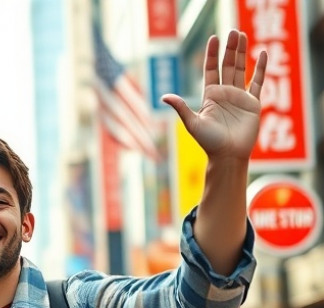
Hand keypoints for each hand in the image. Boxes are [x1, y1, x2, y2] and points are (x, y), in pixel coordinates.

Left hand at [162, 30, 266, 161]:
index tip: (213, 38)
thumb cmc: (209, 142)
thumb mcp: (193, 123)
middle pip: (228, 65)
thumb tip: (164, 96)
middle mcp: (225, 93)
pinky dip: (261, 68)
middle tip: (232, 31)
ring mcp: (239, 97)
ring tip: (243, 35)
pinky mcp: (253, 103)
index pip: (210, 69)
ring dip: (243, 53)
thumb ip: (181, 108)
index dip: (211, 54)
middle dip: (230, 48)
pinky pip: (258, 82)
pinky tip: (263, 54)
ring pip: (242, 69)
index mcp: (210, 95)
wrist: (228, 156)